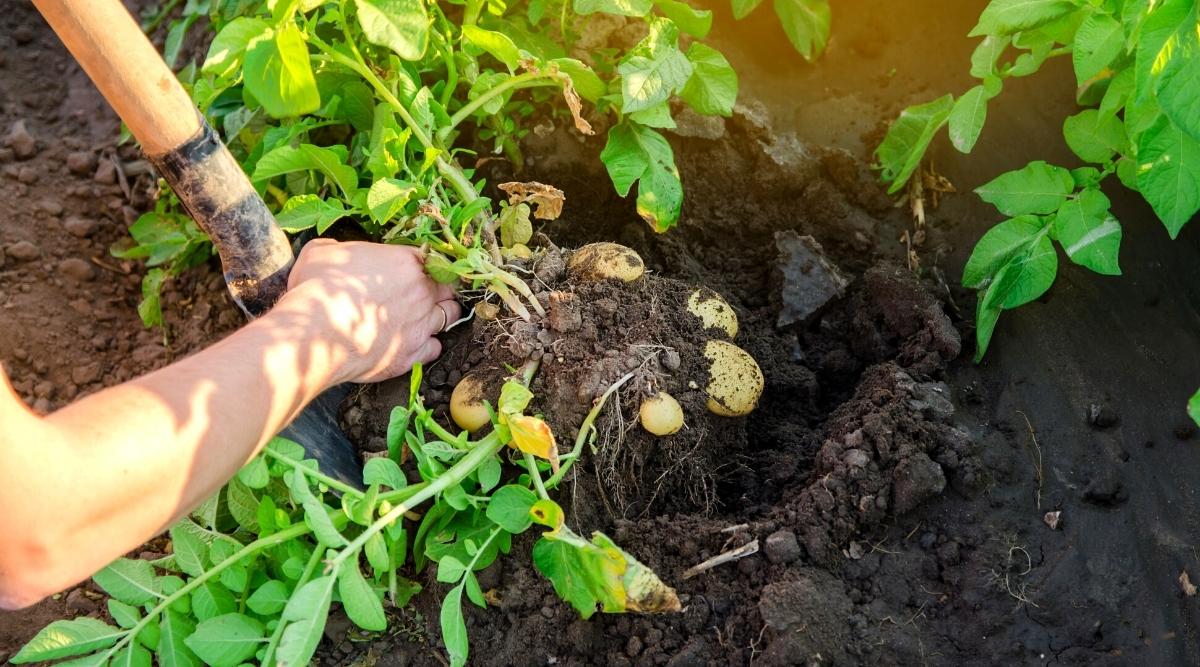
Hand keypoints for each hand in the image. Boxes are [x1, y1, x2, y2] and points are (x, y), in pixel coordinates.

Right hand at [277, 239, 460, 382]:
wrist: (316, 333)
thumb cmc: (318, 289)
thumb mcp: (321, 252)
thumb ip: (337, 248)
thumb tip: (333, 249)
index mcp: (405, 261)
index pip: (431, 259)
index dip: (425, 266)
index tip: (419, 272)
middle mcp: (421, 292)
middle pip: (447, 287)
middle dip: (440, 290)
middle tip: (427, 295)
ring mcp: (421, 324)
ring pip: (448, 316)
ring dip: (440, 316)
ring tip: (425, 318)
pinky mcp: (413, 353)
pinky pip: (434, 348)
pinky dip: (428, 346)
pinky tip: (415, 345)